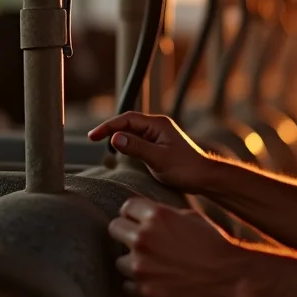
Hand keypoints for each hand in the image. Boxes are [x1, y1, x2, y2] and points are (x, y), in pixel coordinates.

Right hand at [88, 112, 211, 191]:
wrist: (203, 178)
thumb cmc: (185, 168)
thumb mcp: (158, 159)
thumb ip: (137, 148)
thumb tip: (115, 138)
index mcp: (158, 124)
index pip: (127, 119)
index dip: (108, 126)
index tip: (93, 136)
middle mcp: (158, 127)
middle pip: (128, 123)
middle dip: (111, 130)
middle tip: (93, 139)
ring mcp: (158, 136)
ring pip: (132, 133)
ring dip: (119, 138)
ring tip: (105, 148)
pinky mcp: (159, 146)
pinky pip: (138, 142)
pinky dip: (127, 145)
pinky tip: (121, 154)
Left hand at [108, 197, 241, 296]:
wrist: (229, 275)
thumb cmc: (214, 244)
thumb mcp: (191, 217)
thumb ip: (164, 214)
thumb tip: (145, 215)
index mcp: (157, 216)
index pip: (126, 207)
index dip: (133, 214)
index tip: (137, 221)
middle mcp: (144, 238)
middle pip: (114, 229)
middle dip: (126, 234)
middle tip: (140, 243)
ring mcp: (141, 267)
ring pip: (118, 261)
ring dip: (132, 263)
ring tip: (152, 266)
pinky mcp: (143, 291)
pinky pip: (125, 287)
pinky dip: (136, 286)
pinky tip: (153, 282)